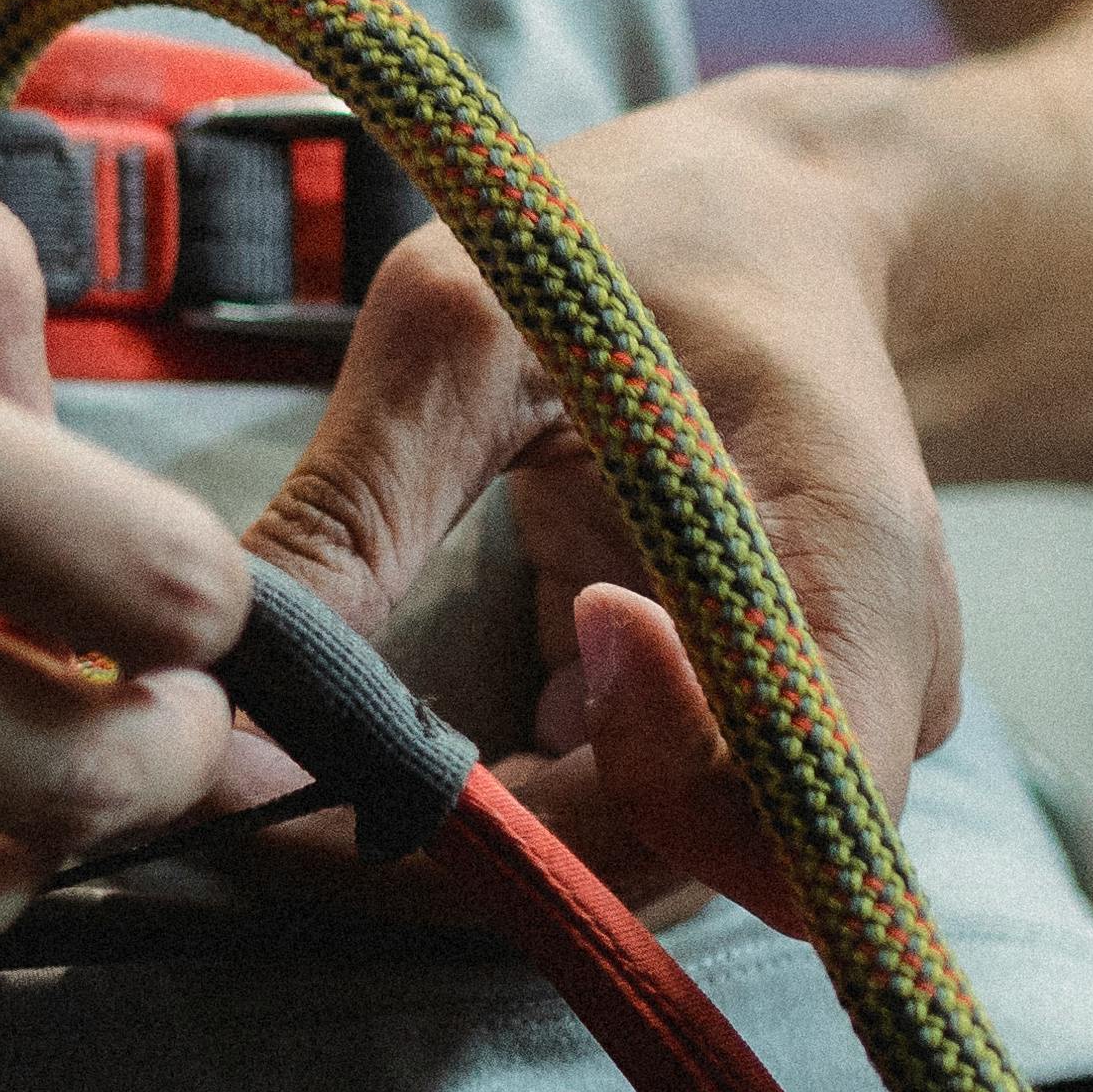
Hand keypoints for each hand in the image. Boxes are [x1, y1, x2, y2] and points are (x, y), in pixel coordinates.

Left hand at [236, 88, 960, 936]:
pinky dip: (494, 805)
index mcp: (846, 563)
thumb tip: (228, 698)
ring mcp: (811, 725)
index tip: (520, 657)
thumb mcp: (473, 318)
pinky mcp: (735, 738)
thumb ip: (359, 505)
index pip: (797, 798)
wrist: (766, 229)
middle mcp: (864, 681)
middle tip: (269, 796)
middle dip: (481, 850)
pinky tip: (375, 749)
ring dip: (471, 842)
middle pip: (694, 862)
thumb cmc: (634, 248)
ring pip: (642, 862)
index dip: (647, 790)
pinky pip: (620, 821)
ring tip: (296, 768)